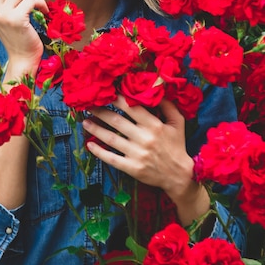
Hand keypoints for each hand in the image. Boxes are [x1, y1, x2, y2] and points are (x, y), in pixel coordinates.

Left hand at [83, 95, 209, 224]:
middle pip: (117, 121)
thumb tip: (156, 90)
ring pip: (111, 138)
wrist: (179, 175)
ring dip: (96, 129)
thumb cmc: (177, 146)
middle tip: (89, 105)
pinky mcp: (132, 168)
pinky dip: (99, 152)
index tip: (107, 93)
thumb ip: (167, 106)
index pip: (132, 108)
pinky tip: (89, 145)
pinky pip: (112, 158)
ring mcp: (137, 154)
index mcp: (154, 125)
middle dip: (101, 111)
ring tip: (85, 121)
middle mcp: (144, 138)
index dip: (118, 99)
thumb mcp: (178, 123)